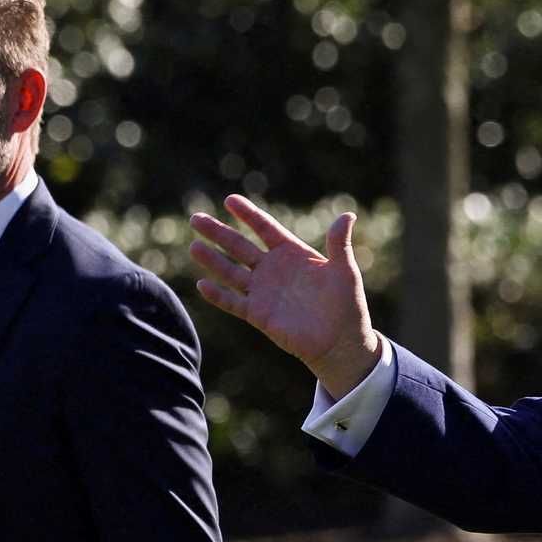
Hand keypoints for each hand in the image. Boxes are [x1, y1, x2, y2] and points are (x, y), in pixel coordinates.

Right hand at [188, 194, 381, 396]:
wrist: (340, 342)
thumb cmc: (346, 305)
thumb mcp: (344, 271)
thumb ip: (339, 244)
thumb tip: (347, 216)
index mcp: (292, 253)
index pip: (265, 228)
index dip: (248, 214)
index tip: (230, 200)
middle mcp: (273, 269)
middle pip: (239, 246)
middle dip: (218, 233)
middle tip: (196, 219)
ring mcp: (263, 291)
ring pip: (231, 272)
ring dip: (212, 260)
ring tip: (193, 247)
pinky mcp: (258, 314)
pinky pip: (234, 302)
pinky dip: (218, 295)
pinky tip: (202, 285)